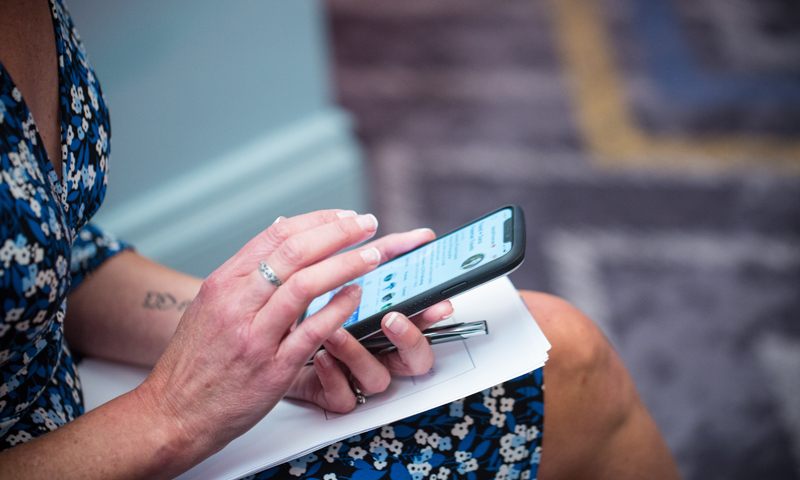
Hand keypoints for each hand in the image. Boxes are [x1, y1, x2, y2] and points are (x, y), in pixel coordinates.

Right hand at [134, 210, 388, 460]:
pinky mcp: (272, 370)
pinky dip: (339, 308)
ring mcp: (255, 336)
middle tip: (368, 225)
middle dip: (339, 233)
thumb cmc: (195, 361)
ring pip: (306, 285)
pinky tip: (357, 295)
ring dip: (346, 265)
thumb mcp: (211, 304)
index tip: (345, 216)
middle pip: (295, 252)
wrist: (173, 414)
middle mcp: (237, 303)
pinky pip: (312, 332)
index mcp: (223, 283)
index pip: (277, 235)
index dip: (318, 221)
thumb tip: (281, 225)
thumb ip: (248, 269)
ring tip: (374, 256)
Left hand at [285, 231, 454, 412]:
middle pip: (414, 360)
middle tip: (392, 318)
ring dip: (357, 352)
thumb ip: (378, 256)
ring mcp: (357, 376)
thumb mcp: (349, 280)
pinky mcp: (330, 393)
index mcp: (387, 327)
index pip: (424, 327)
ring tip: (335, 331)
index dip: (434, 317)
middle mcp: (378, 353)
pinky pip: (343, 396)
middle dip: (409, 339)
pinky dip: (332, 376)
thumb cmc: (317, 312)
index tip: (437, 303)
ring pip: (376, 379)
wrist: (271, 345)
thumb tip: (407, 232)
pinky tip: (319, 357)